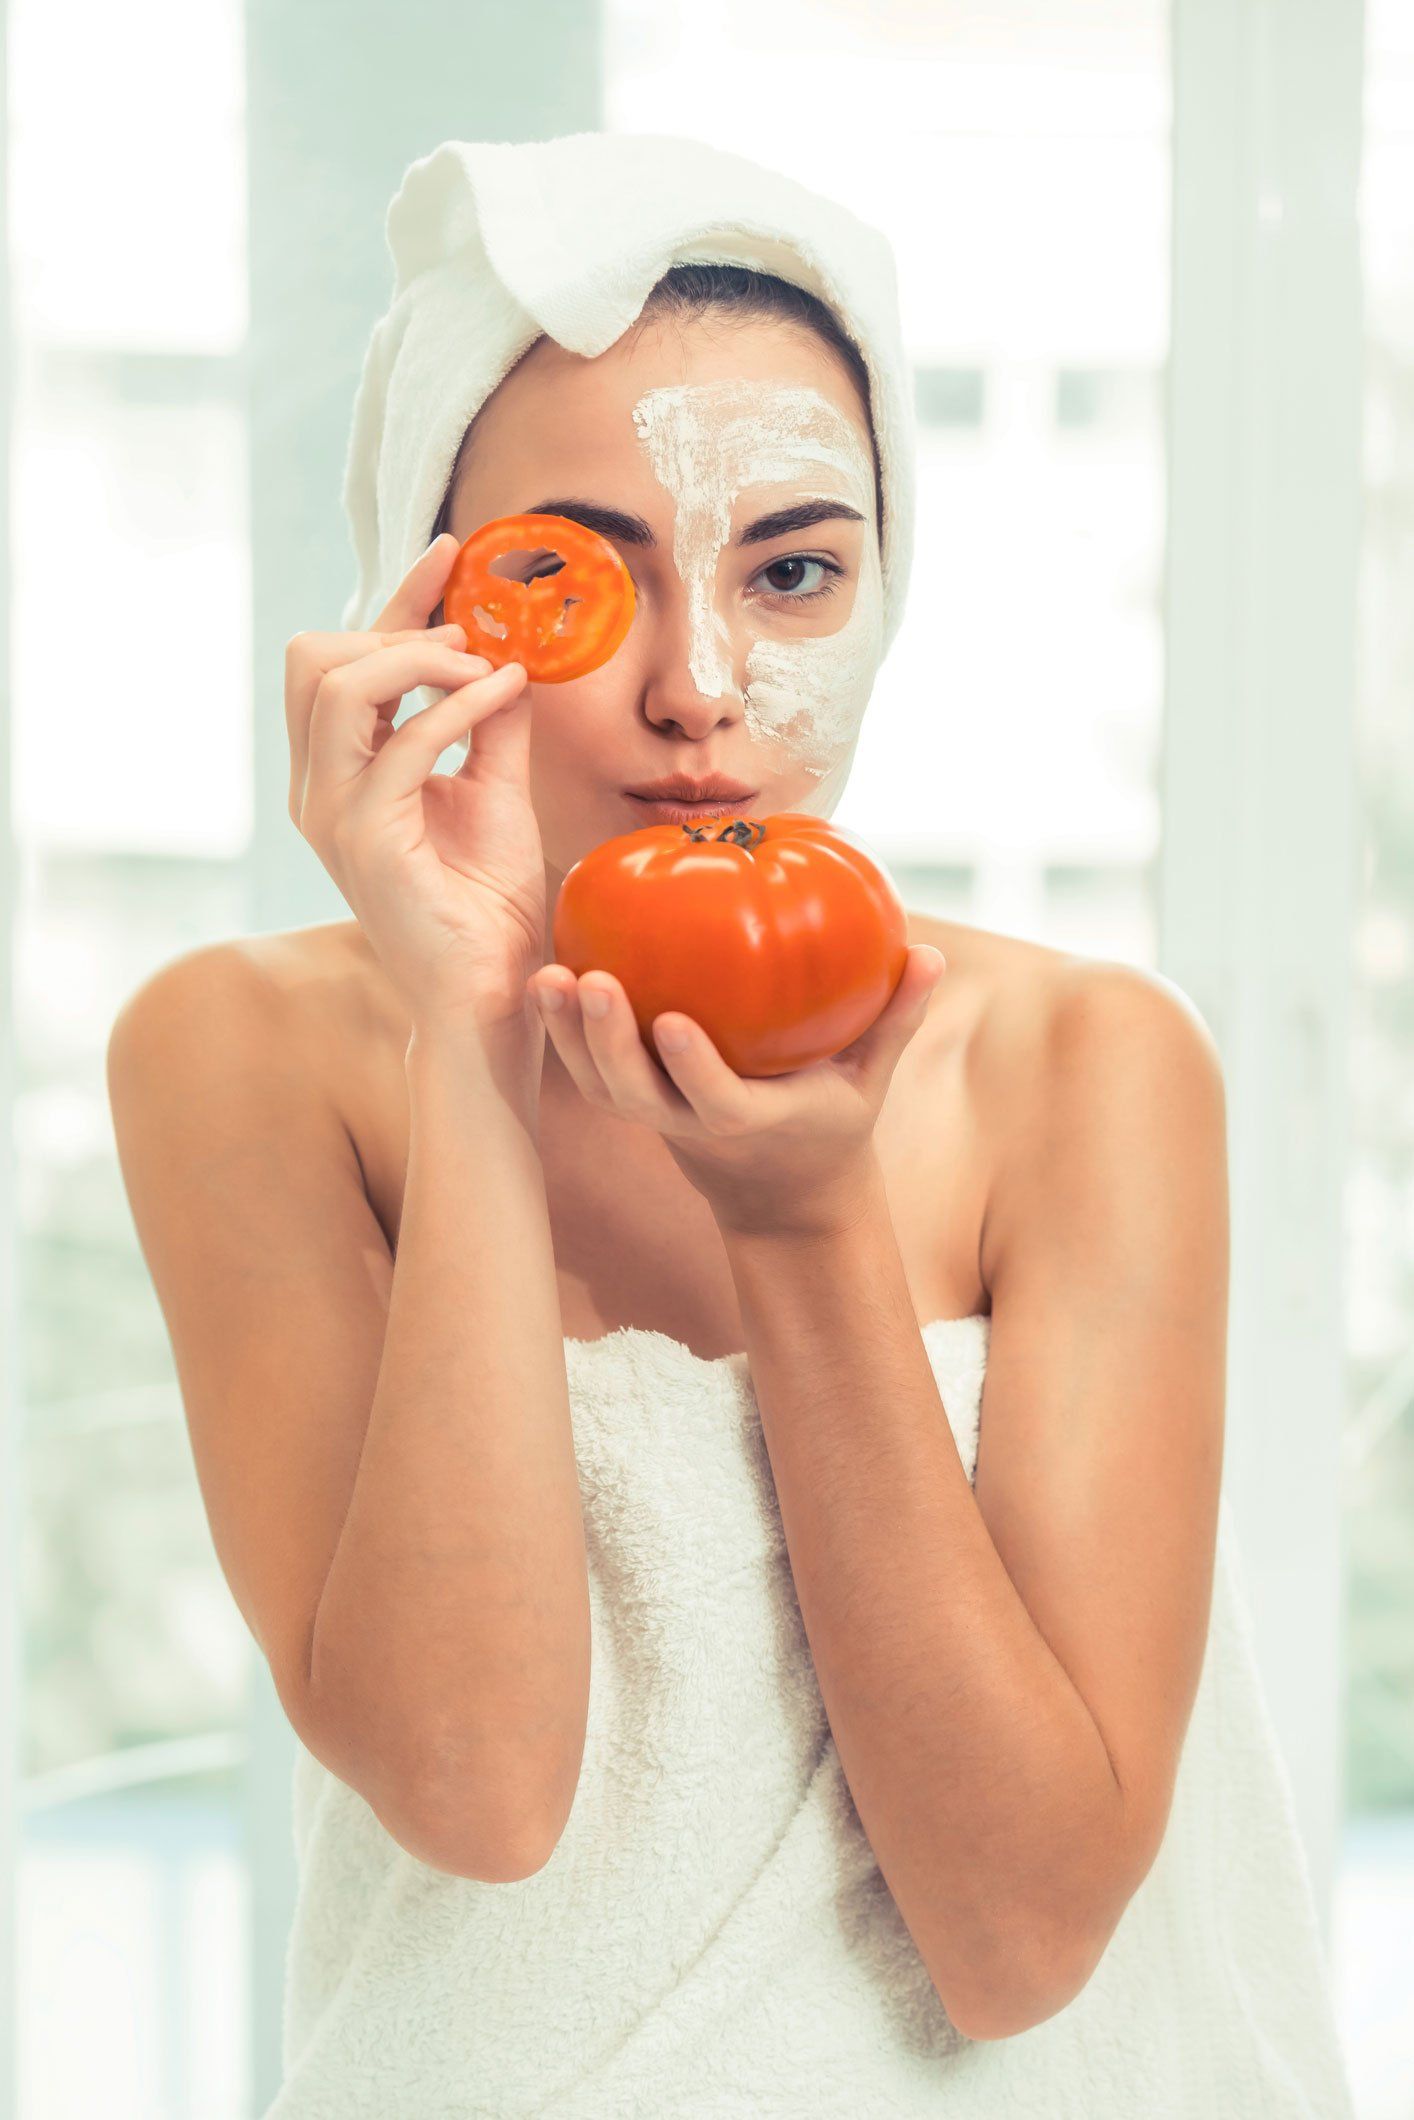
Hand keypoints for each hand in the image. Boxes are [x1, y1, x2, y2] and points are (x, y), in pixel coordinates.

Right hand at [286, 532, 545, 1038]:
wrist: (490, 992)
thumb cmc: (489, 905)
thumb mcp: (498, 792)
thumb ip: (494, 726)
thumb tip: (512, 657)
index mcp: (340, 771)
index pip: (343, 658)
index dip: (395, 597)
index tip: (450, 554)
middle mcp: (320, 786)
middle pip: (316, 655)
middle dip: (399, 626)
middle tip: (476, 643)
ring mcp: (332, 811)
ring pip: (338, 683)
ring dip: (422, 658)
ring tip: (487, 669)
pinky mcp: (362, 837)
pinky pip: (403, 740)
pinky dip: (459, 706)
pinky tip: (505, 698)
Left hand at [528, 946, 947, 1236]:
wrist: (779, 1194)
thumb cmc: (831, 1122)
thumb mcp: (872, 1079)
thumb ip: (897, 1018)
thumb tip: (932, 952)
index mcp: (750, 1123)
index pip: (715, 1103)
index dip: (691, 1069)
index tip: (671, 1024)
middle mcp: (691, 1125)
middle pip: (637, 1096)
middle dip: (609, 1043)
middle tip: (591, 980)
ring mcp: (655, 1118)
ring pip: (599, 1087)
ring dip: (568, 1036)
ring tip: (547, 977)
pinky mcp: (630, 1104)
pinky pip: (588, 1070)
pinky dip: (562, 1032)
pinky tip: (543, 975)